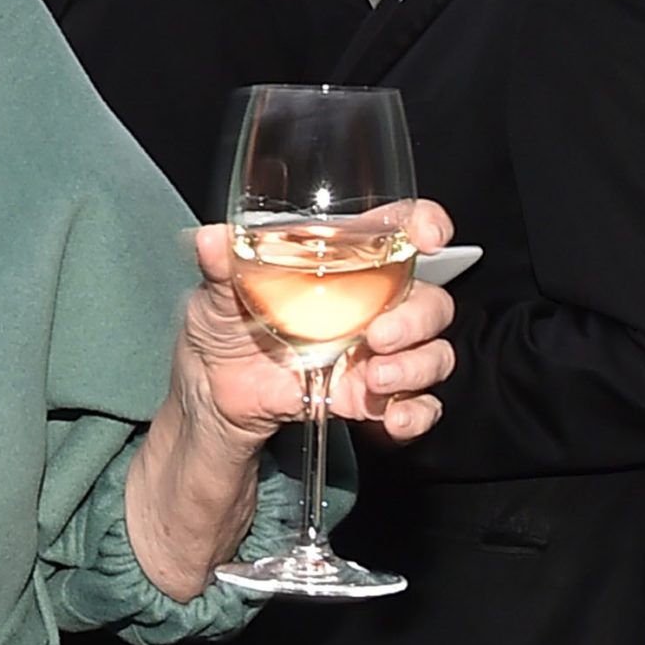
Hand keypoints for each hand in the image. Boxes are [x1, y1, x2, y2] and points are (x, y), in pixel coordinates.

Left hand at [180, 199, 458, 450]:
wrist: (213, 393)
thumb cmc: (223, 325)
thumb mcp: (215, 290)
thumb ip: (220, 264)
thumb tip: (211, 239)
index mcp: (343, 263)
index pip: (400, 230)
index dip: (425, 224)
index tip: (429, 235)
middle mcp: (371, 304)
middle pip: (429, 300)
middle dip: (417, 318)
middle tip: (379, 335)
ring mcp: (376, 353)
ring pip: (434, 353)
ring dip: (417, 366)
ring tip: (376, 378)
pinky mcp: (371, 397)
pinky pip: (420, 405)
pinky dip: (416, 413)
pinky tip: (392, 420)